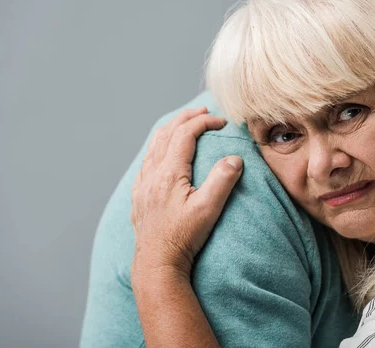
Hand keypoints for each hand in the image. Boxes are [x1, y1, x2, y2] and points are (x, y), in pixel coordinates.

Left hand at [130, 107, 242, 281]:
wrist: (157, 262)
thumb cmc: (184, 237)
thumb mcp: (208, 209)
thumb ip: (222, 180)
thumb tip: (234, 158)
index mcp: (169, 173)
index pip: (185, 134)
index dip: (203, 122)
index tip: (221, 122)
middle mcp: (152, 174)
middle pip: (167, 133)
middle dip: (186, 118)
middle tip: (204, 112)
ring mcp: (143, 184)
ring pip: (154, 145)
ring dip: (171, 129)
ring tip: (185, 124)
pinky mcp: (139, 195)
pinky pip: (146, 160)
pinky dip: (158, 146)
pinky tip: (164, 153)